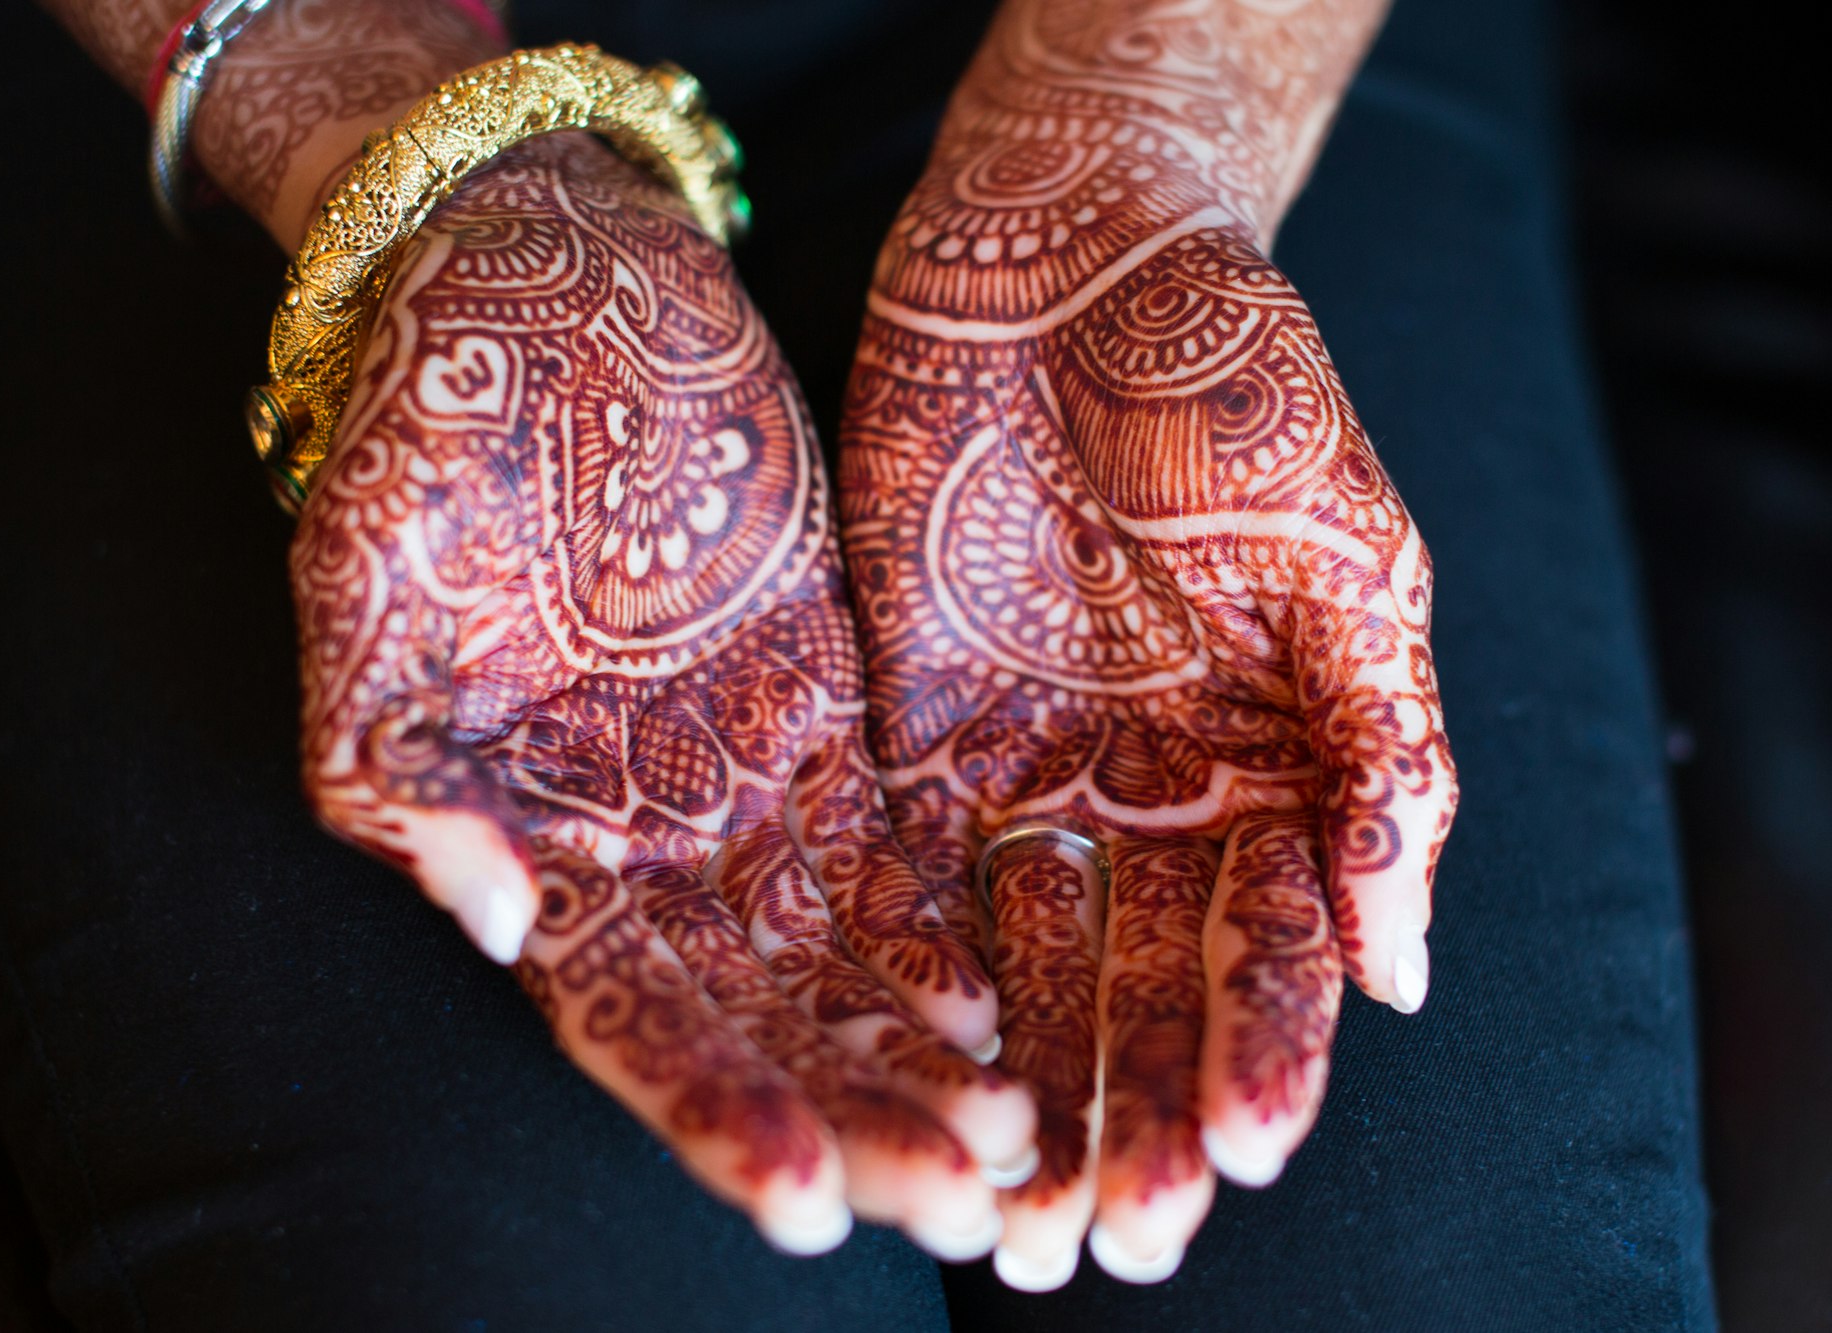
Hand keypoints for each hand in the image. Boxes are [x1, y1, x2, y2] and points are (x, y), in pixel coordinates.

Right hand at [290, 133, 1033, 1254]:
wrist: (544, 278)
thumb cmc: (433, 421)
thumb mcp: (365, 580)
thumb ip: (397, 767)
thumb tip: (497, 920)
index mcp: (532, 832)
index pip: (632, 1012)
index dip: (714, 1109)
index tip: (808, 1201)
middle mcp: (644, 833)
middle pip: (762, 1011)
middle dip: (854, 1112)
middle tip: (965, 1199)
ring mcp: (738, 773)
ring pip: (841, 948)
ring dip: (920, 1050)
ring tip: (1018, 1140)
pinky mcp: (823, 702)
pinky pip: (894, 834)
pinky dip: (946, 921)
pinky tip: (1012, 1003)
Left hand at [838, 7, 1456, 1285]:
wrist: (1070, 255)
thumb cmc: (1241, 386)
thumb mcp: (1351, 559)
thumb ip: (1385, 758)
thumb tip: (1402, 968)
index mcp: (1268, 771)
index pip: (1269, 952)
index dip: (1263, 1056)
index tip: (1246, 1156)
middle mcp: (1142, 797)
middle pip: (1135, 988)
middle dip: (1132, 1112)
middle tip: (1115, 1238)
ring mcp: (1020, 771)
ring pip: (1017, 964)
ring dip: (1014, 1088)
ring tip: (1006, 1215)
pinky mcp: (905, 729)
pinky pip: (903, 873)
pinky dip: (908, 974)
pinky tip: (906, 1065)